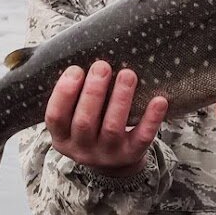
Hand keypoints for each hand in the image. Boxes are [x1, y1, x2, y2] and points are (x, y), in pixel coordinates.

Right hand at [45, 61, 167, 176]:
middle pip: (84, 122)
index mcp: (62, 137)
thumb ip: (74, 95)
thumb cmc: (92, 125)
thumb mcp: (74, 117)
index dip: (64, 93)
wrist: (113, 162)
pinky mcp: (132, 154)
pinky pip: (142, 137)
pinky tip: (159, 100)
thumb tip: (84, 52)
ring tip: (128, 74)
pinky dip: (151, 118)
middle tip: (102, 65)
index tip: (76, 69)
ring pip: (112, 128)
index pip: (55, 117)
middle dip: (93, 91)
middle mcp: (82, 149)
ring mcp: (107, 154)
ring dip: (120, 99)